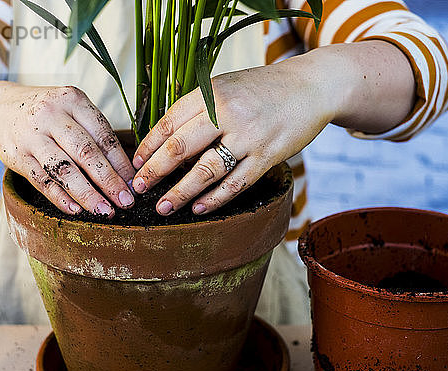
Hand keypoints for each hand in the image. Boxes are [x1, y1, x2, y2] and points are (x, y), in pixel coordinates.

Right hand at [0, 83, 135, 216]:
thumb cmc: (49, 115)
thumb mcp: (72, 111)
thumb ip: (96, 135)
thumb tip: (127, 174)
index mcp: (72, 100)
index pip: (103, 135)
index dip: (121, 163)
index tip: (134, 185)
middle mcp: (51, 115)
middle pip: (86, 152)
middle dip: (109, 181)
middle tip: (125, 202)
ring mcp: (31, 136)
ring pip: (64, 169)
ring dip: (87, 194)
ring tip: (105, 211)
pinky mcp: (16, 157)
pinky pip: (42, 181)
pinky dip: (60, 198)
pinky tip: (77, 210)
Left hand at [131, 59, 336, 215]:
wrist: (312, 87)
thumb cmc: (264, 89)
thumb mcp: (227, 85)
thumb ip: (200, 107)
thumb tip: (167, 139)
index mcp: (212, 91)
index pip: (170, 121)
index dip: (148, 145)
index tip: (135, 163)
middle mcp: (228, 112)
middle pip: (180, 146)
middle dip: (154, 171)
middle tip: (138, 188)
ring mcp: (249, 136)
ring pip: (206, 170)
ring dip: (180, 192)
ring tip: (163, 208)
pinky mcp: (268, 156)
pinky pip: (236, 183)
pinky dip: (215, 199)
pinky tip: (198, 208)